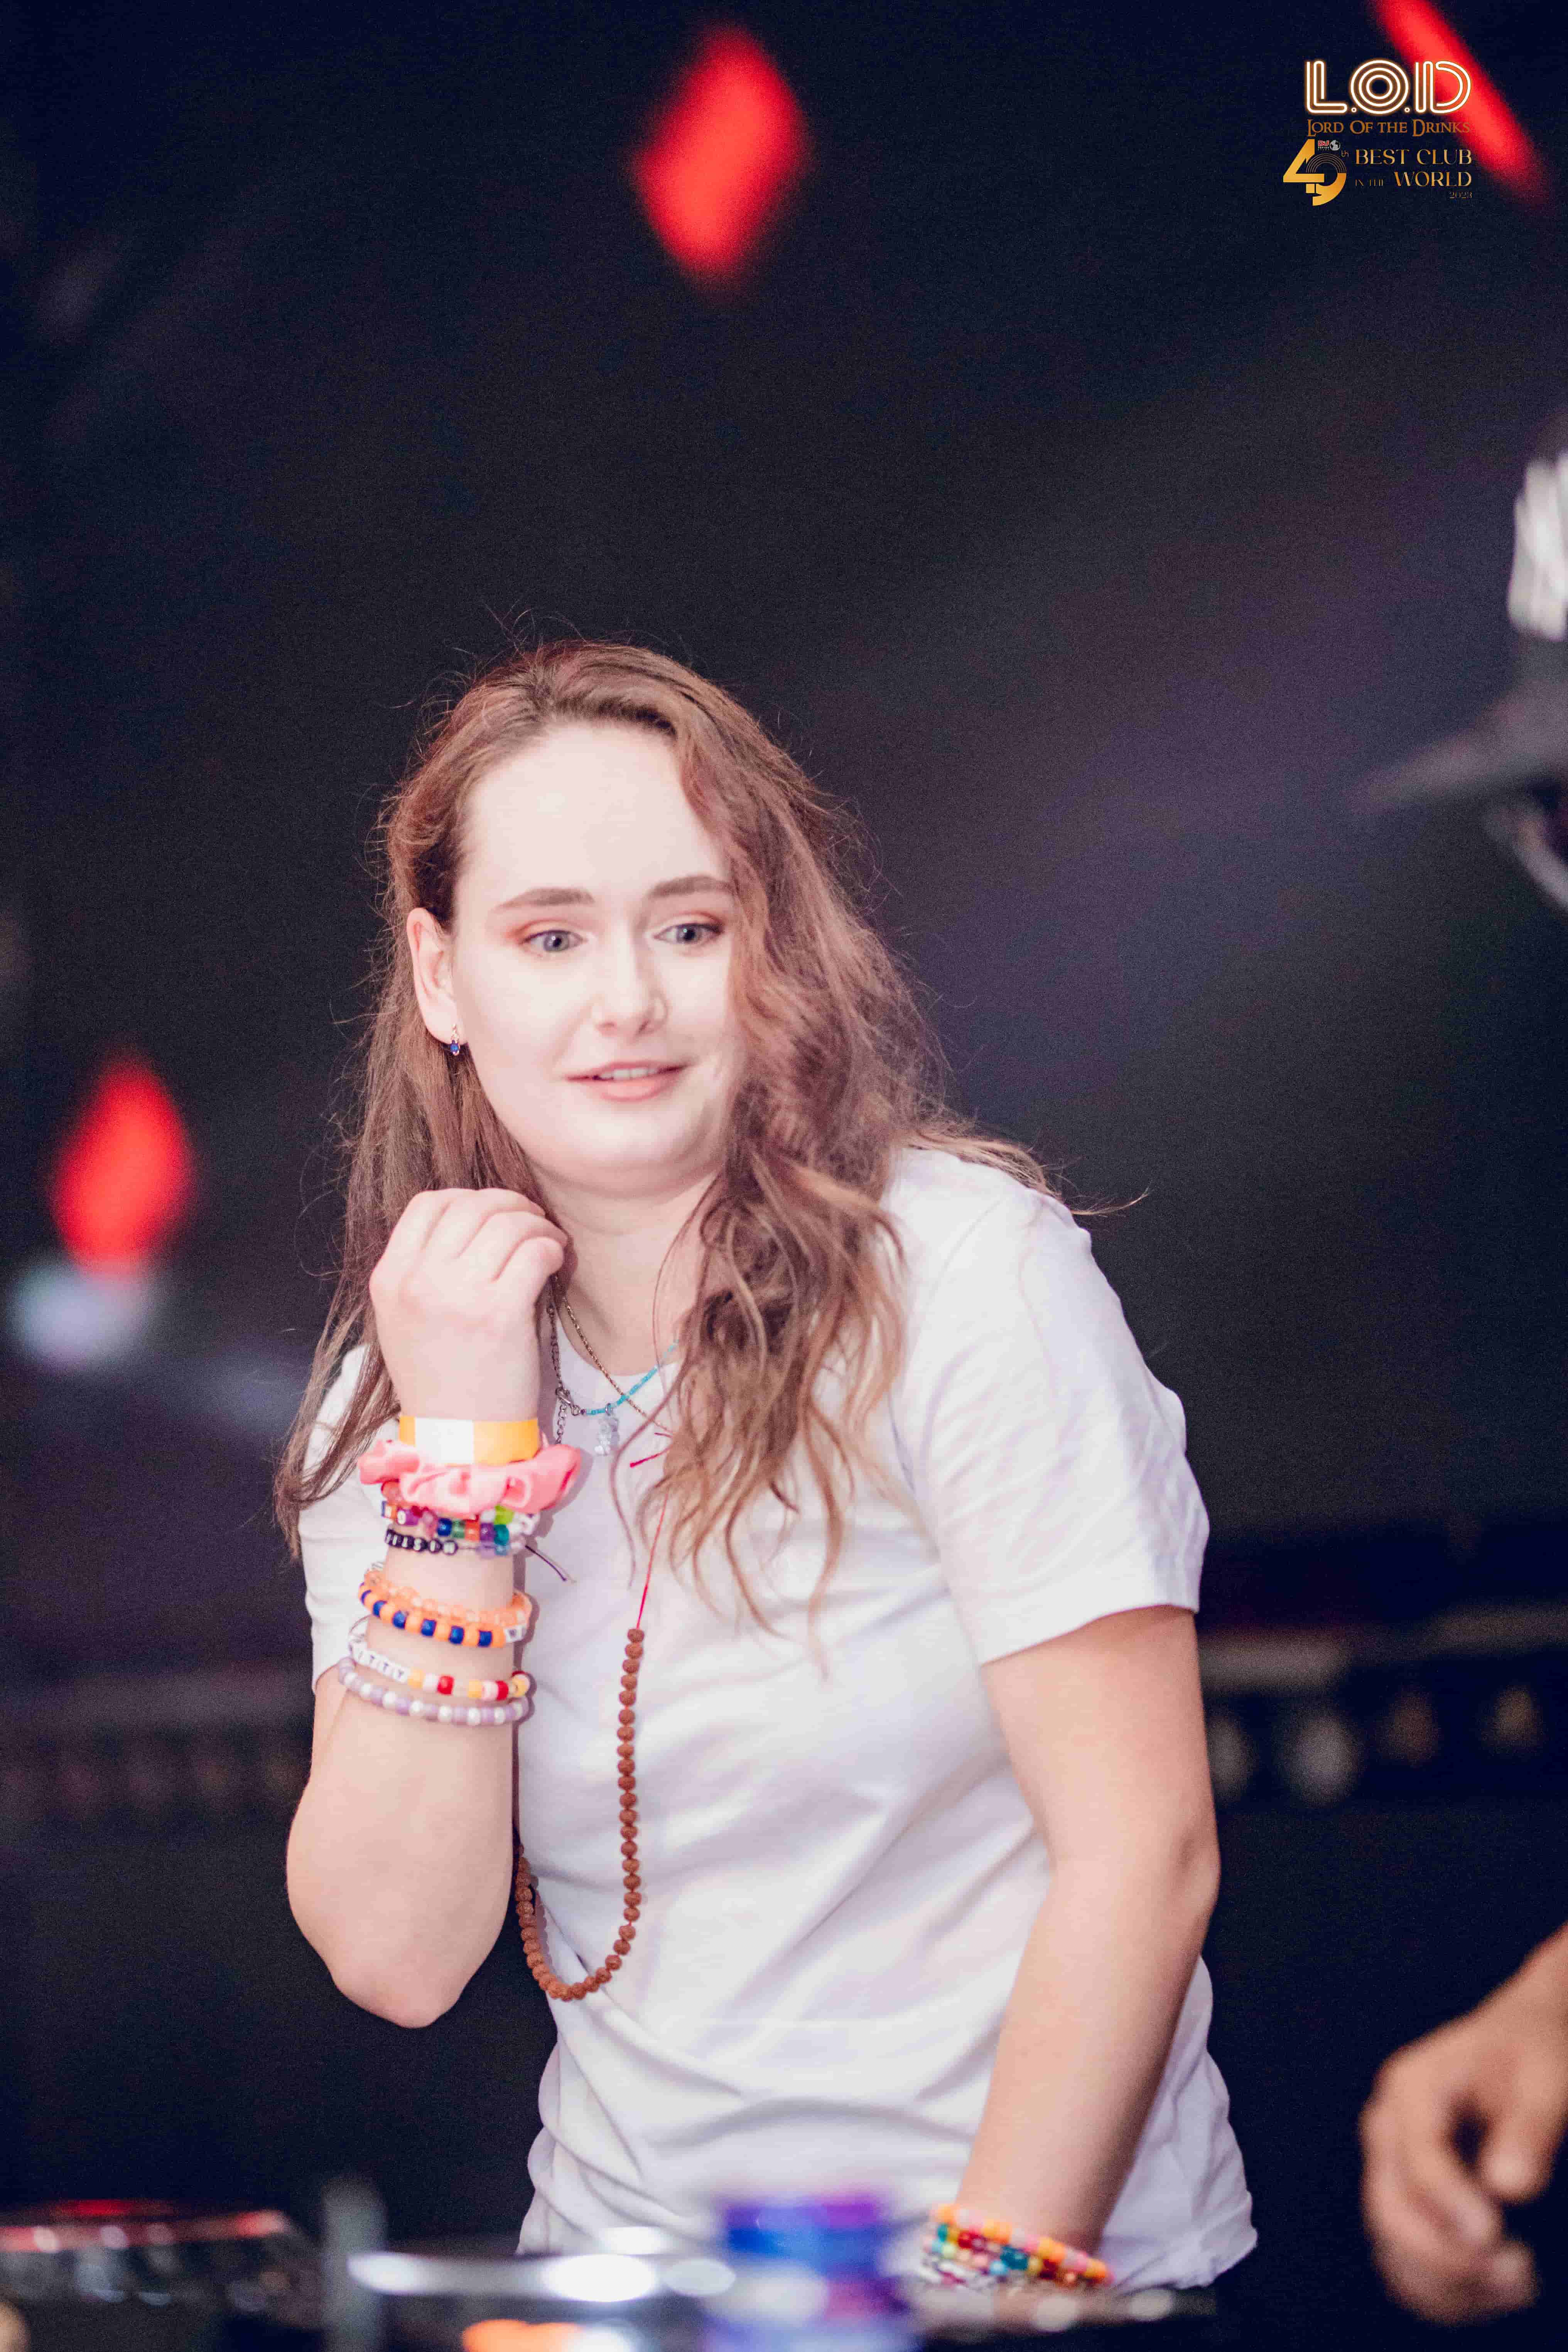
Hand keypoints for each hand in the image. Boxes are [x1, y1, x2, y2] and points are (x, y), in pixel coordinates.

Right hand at [368, 1188, 568, 1421]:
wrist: (459, 1436)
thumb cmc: (441, 1377)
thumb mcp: (406, 1319)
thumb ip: (424, 1269)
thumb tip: (474, 1220)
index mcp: (389, 1278)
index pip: (427, 1204)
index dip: (467, 1198)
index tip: (492, 1214)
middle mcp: (418, 1282)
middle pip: (471, 1205)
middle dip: (511, 1205)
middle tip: (531, 1222)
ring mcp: (457, 1297)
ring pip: (507, 1223)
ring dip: (537, 1225)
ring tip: (548, 1243)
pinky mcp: (499, 1314)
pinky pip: (534, 1252)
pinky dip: (551, 1248)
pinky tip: (554, 1261)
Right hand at [1361, 1973, 1567, 2323]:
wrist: (1523, 2053)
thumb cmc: (1535, 2056)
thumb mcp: (1547, 2075)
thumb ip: (1530, 2126)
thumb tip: (1508, 2186)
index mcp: (1412, 2087)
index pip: (1416, 2158)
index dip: (1449, 2203)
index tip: (1496, 2237)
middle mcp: (1388, 2132)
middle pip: (1391, 2211)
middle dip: (1451, 2257)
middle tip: (1521, 2272)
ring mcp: (1392, 2173)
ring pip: (1393, 2251)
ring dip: (1452, 2286)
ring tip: (1520, 2285)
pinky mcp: (1408, 2208)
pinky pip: (1408, 2268)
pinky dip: (1448, 2295)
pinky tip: (1500, 2292)